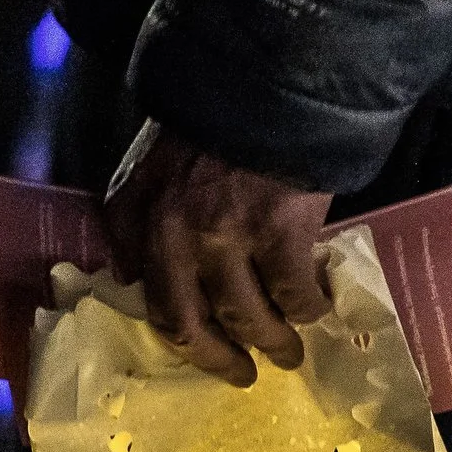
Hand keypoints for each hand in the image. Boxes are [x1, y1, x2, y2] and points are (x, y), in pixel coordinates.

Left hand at [102, 120, 333, 386]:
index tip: (201, 353)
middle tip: (244, 376)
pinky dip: (308, 309)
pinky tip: (317, 309)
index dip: (179, 339)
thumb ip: (137, 218)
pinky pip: (295, 295)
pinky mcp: (280, 234)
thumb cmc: (211, 120)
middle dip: (219, 361)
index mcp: (140, 218)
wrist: (270, 75)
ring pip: (247, 319)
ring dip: (273, 344)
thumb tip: (133, 275)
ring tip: (291, 353)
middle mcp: (175, 235)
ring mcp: (228, 237)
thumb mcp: (151, 164)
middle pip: (190, 326)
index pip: (150, 302)